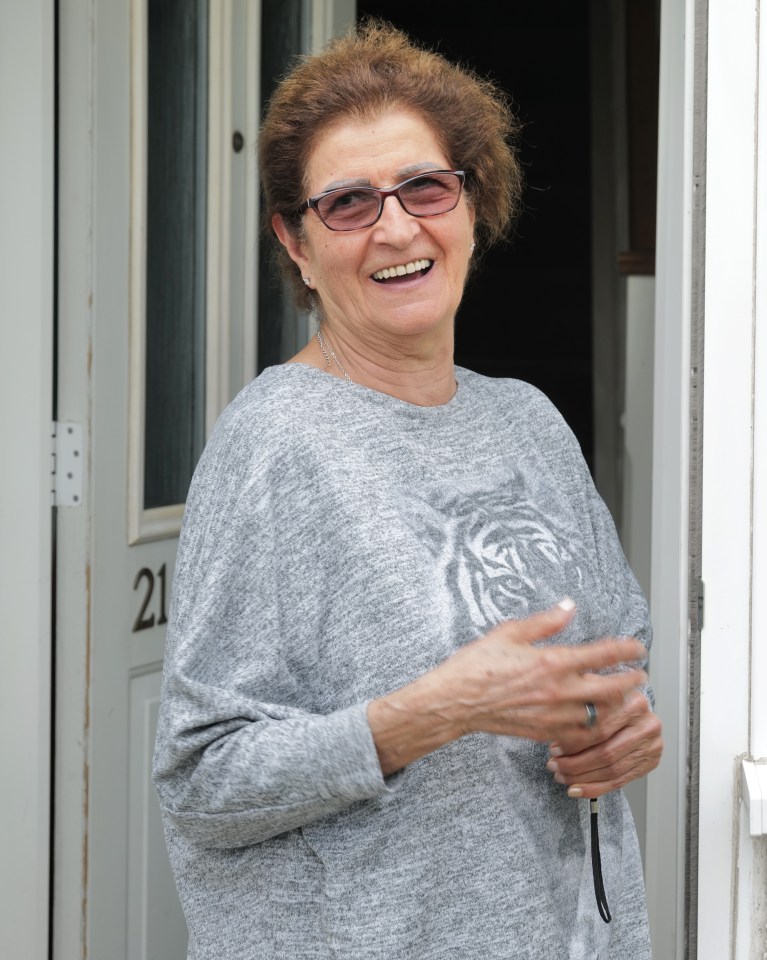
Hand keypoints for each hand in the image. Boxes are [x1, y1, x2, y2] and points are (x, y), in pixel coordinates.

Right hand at [435, 601, 647, 743]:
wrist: (456, 700)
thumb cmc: (478, 665)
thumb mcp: (510, 632)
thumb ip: (545, 622)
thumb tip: (568, 607)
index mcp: (553, 661)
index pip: (603, 654)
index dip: (626, 650)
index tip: (637, 648)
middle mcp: (559, 690)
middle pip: (612, 689)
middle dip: (632, 682)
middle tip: (640, 676)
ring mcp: (554, 715)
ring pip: (601, 715)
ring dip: (616, 706)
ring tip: (623, 698)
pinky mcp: (545, 732)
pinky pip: (580, 735)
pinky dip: (593, 729)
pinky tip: (594, 721)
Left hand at [545, 689, 662, 797]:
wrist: (636, 710)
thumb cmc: (612, 702)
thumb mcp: (597, 694)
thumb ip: (581, 707)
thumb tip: (554, 730)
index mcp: (633, 704)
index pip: (601, 729)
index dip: (575, 743)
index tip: (555, 749)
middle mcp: (646, 725)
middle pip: (606, 752)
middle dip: (575, 764)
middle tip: (555, 765)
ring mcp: (651, 747)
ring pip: (611, 771)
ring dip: (582, 778)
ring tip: (562, 776)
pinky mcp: (649, 763)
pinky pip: (619, 782)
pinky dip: (595, 788)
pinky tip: (577, 788)